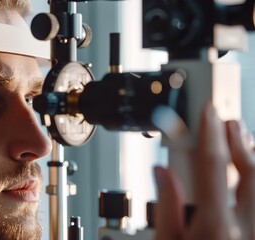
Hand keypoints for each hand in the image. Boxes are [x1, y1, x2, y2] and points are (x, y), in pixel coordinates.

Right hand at [154, 103, 254, 239]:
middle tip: (228, 122)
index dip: (210, 135)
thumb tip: (162, 173)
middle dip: (237, 142)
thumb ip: (166, 208)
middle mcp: (245, 228)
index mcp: (215, 226)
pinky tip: (252, 170)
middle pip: (249, 172)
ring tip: (244, 141)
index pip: (213, 167)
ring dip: (253, 158)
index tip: (208, 113)